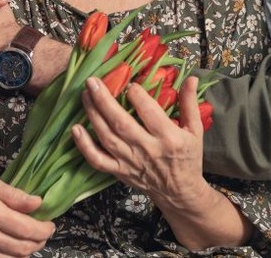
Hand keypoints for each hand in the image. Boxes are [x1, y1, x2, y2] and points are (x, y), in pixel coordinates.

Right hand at [0, 177, 54, 257]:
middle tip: (43, 233)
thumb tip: (38, 203)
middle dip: (40, 242)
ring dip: (27, 252)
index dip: (45, 229)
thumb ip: (14, 195)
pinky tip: (12, 249)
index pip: (28, 229)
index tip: (50, 225)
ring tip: (29, 241)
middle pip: (24, 248)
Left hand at [73, 76, 211, 211]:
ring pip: (107, 137)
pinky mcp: (119, 171)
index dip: (137, 96)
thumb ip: (190, 103)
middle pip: (121, 123)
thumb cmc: (188, 158)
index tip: (129, 83)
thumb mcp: (195, 130)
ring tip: (85, 95)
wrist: (179, 192)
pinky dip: (84, 146)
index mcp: (168, 138)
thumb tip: (191, 78)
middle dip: (104, 100)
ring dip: (93, 115)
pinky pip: (97, 160)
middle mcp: (147, 149)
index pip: (149, 113)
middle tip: (92, 81)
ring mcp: (130, 162)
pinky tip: (75, 129)